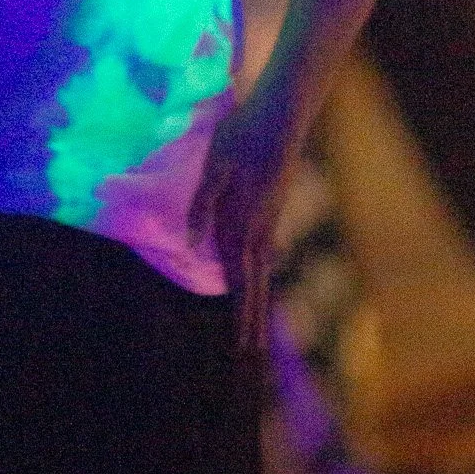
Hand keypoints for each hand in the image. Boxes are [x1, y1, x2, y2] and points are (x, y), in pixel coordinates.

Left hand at [189, 87, 296, 351]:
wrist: (282, 115)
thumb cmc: (242, 135)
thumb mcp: (214, 166)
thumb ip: (202, 205)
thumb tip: (192, 245)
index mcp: (241, 223)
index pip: (239, 279)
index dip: (240, 314)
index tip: (243, 348)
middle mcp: (259, 230)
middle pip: (254, 284)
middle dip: (252, 322)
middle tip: (252, 358)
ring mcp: (270, 221)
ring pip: (261, 270)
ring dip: (257, 302)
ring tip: (254, 334)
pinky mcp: (273, 210)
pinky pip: (264, 253)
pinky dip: (260, 275)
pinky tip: (257, 280)